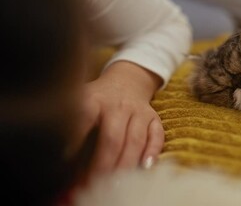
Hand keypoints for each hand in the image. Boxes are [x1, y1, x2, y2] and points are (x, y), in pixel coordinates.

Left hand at [71, 61, 163, 177]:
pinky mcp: (154, 118)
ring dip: (126, 163)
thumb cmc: (98, 100)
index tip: (66, 160)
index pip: (84, 119)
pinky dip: (152, 152)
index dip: (75, 140)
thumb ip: (73, 125)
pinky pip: (156, 136)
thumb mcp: (81, 101)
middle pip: (113, 137)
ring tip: (118, 182)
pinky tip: (144, 167)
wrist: (126, 80)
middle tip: (96, 183)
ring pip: (135, 140)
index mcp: (95, 100)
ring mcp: (138, 111)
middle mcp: (118, 105)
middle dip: (104, 163)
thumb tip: (61, 158)